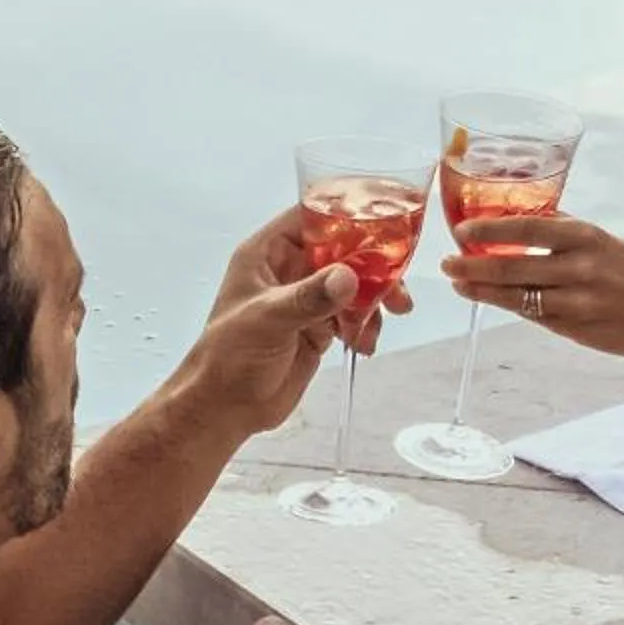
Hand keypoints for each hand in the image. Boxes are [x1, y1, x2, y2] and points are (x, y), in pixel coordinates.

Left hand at [177, 208, 414, 432]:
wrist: (226, 408)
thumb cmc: (229, 357)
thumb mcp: (267, 320)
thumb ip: (308, 297)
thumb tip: (349, 277)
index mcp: (267, 254)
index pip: (310, 217)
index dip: (345, 215)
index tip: (382, 223)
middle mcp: (288, 271)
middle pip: (341, 249)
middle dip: (372, 263)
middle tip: (397, 279)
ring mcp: (305, 300)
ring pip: (352, 284)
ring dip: (375, 297)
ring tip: (393, 314)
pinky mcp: (318, 328)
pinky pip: (352, 315)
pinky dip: (366, 325)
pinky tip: (364, 344)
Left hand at [440, 214, 623, 360]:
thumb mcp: (607, 240)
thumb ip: (567, 231)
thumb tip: (524, 217)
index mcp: (587, 237)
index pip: (527, 229)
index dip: (489, 232)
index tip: (463, 232)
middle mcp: (580, 269)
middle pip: (512, 267)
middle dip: (472, 266)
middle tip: (447, 263)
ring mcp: (577, 303)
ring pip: (517, 297)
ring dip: (482, 291)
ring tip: (459, 284)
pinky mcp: (576, 330)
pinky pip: (534, 316)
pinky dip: (511, 306)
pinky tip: (491, 299)